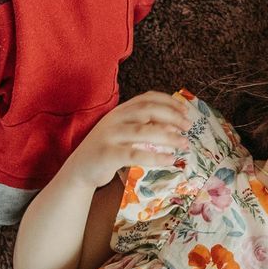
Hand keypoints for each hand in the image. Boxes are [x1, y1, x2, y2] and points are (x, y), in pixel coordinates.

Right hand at [61, 91, 192, 189]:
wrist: (79, 170)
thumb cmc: (107, 150)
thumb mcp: (124, 133)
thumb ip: (144, 126)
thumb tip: (174, 125)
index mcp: (120, 111)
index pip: (146, 98)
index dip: (168, 101)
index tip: (185, 109)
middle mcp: (115, 119)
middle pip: (148, 111)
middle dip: (172, 116)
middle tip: (189, 126)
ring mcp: (110, 136)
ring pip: (143, 132)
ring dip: (168, 137)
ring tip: (184, 144)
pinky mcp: (107, 155)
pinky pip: (134, 154)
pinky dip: (155, 156)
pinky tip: (170, 159)